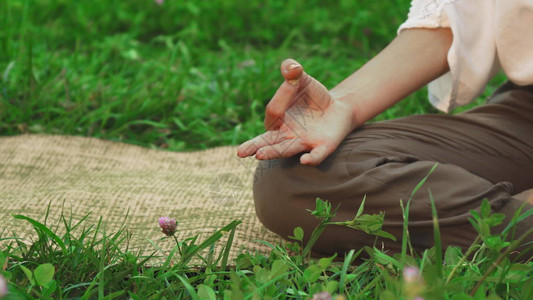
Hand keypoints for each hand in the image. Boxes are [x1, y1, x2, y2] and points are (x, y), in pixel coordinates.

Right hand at [237, 59, 355, 165]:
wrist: (338, 108)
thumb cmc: (313, 97)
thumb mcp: (302, 80)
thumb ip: (292, 71)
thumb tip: (291, 68)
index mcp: (277, 120)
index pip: (274, 111)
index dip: (283, 94)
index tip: (294, 79)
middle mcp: (286, 135)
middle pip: (267, 142)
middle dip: (254, 146)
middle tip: (240, 152)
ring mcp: (303, 143)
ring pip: (286, 150)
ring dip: (274, 153)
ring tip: (259, 155)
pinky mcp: (323, 147)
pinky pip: (316, 156)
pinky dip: (311, 158)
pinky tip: (305, 160)